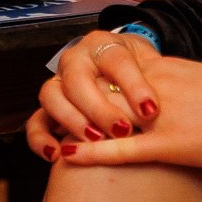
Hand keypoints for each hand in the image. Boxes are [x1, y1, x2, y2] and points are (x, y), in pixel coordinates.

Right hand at [26, 29, 161, 153]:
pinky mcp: (51, 108)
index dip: (132, 85)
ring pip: (51, 96)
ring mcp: (59, 82)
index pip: (116, 60)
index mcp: (104, 45)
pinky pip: (36, 121)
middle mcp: (76, 60)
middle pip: (77, 78)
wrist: (131, 76)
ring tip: (95, 141)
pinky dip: (41, 139)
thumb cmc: (148, 77)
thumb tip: (165, 106)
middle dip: (98, 106)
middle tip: (121, 129)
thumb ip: (159, 82)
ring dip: (71, 119)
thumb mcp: (156, 70)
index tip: (150, 110)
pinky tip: (56, 155)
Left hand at [29, 55, 201, 175]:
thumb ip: (166, 86)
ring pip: (100, 111)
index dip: (74, 79)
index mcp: (162, 68)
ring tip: (46, 140)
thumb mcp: (198, 84)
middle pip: (90, 82)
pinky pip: (125, 147)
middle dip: (63, 100)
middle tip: (48, 120)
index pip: (102, 65)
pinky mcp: (177, 143)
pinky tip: (68, 154)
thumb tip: (143, 100)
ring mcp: (164, 114)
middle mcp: (156, 84)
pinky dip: (93, 150)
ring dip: (69, 123)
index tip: (58, 94)